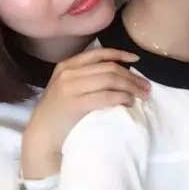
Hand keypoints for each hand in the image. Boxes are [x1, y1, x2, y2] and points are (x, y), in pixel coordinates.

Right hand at [21, 48, 149, 178]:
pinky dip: (122, 98)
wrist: (42, 135)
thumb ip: (85, 77)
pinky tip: (129, 103)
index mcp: (67, 65)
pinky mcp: (75, 104)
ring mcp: (70, 87)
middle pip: (109, 68)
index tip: (136, 60)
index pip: (99, 54)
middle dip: (132, 76)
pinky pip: (106, 96)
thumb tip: (118, 74)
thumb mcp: (67, 87)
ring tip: (142, 95)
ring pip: (110, 80)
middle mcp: (68, 72)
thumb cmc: (58, 113)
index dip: (120, 54)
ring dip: (131, 87)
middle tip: (146, 86)